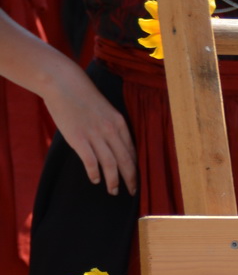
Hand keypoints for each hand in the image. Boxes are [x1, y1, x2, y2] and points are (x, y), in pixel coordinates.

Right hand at [42, 68, 135, 195]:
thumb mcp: (105, 109)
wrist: (63, 83)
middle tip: (132, 191)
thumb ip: (110, 126)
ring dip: (113, 181)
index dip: (135, 166)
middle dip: (130, 179)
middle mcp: (111, 131)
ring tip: (114, 191)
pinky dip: (95, 173)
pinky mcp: (79, 139)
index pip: (132, 150)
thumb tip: (112, 143)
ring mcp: (95, 135)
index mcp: (119, 123)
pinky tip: (95, 180)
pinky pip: (91, 162)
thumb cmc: (82, 95)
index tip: (136, 177)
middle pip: (126, 161)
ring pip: (111, 165)